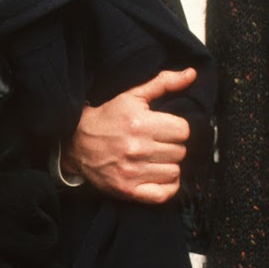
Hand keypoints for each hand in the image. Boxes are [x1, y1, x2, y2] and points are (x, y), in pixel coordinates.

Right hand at [62, 69, 197, 203]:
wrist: (76, 143)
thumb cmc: (107, 118)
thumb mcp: (133, 96)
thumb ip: (164, 83)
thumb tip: (192, 73)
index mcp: (140, 123)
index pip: (183, 131)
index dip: (177, 129)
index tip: (165, 129)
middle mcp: (137, 149)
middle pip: (180, 152)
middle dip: (172, 146)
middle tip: (158, 143)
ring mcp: (132, 172)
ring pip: (175, 172)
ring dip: (169, 165)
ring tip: (155, 158)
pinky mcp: (128, 191)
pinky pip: (165, 193)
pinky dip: (168, 186)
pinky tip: (159, 175)